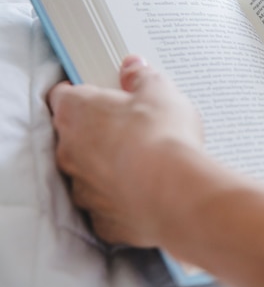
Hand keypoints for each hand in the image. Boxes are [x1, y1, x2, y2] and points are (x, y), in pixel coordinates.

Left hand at [48, 55, 203, 246]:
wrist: (175, 192)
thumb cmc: (162, 137)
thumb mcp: (160, 92)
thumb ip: (142, 77)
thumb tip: (134, 68)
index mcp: (76, 112)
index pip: (64, 95)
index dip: (84, 92)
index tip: (105, 93)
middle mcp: (70, 151)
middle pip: (77, 136)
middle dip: (101, 131)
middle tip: (135, 126)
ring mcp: (83, 188)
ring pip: (91, 173)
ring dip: (111, 167)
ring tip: (148, 161)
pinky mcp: (102, 219)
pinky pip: (109, 204)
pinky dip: (124, 198)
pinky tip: (149, 190)